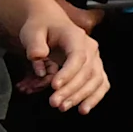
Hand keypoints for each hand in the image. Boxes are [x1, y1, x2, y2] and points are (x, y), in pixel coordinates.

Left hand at [12, 0, 108, 114]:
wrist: (50, 22)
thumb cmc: (41, 26)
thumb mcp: (32, 31)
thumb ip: (34, 44)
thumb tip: (38, 56)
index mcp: (76, 37)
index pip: (78, 57)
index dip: (68, 73)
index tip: (54, 86)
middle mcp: (91, 48)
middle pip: (87, 72)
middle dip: (71, 90)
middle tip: (54, 103)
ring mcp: (95, 59)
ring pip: (96, 80)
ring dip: (81, 96)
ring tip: (63, 107)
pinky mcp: (94, 69)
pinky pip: (100, 84)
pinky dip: (94, 97)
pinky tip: (83, 109)